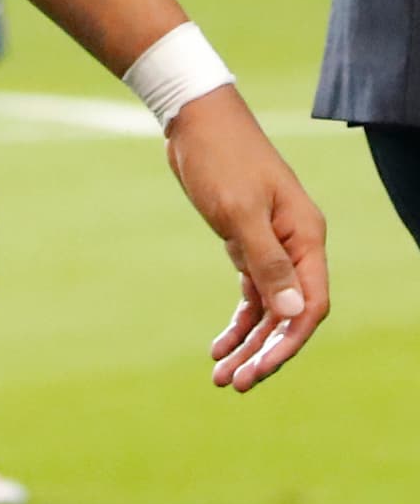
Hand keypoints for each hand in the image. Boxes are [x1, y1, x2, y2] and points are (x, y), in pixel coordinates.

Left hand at [164, 84, 327, 391]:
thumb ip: (267, 261)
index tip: (258, 370)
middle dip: (264, 353)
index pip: (310, 304)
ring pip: (268, 308)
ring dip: (248, 344)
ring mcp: (271, 244)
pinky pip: (251, 292)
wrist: (193, 119)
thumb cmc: (221, 158)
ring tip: (221, 377)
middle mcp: (295, 245)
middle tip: (233, 384)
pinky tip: (219, 345)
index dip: (288, 342)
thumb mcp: (239, 211)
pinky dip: (238, 320)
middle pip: (289, 314)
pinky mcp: (246, 241)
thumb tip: (292, 312)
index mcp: (305, 236)